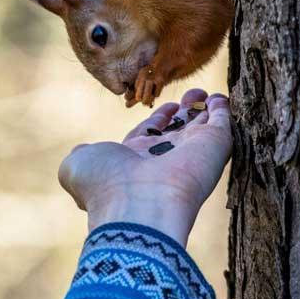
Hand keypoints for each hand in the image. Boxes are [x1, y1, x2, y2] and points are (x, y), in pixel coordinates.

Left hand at [58, 89, 231, 246]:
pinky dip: (222, 109)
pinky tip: (220, 98)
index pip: (153, 133)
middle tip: (192, 94)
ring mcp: (192, 153)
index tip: (167, 106)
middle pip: (180, 130)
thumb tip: (81, 151)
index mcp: (136, 158)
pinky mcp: (215, 146)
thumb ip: (80, 154)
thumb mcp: (77, 165)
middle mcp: (166, 156)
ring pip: (203, 127)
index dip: (160, 118)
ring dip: (205, 108)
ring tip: (207, 93)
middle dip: (185, 112)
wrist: (138, 205)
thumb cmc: (105, 185)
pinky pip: (222, 123)